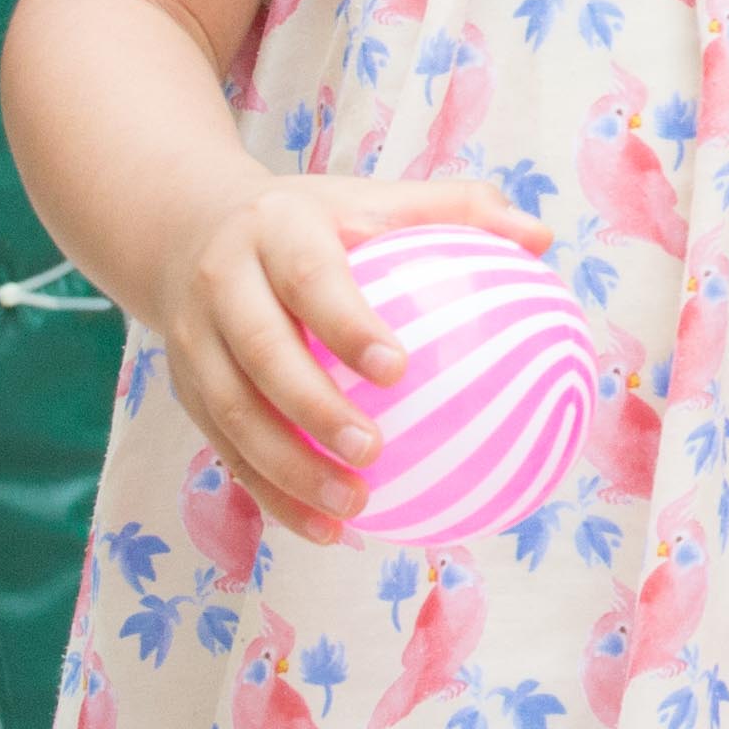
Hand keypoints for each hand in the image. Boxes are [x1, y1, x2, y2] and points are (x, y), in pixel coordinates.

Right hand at [149, 171, 549, 540]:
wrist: (187, 231)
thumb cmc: (317, 220)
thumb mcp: (375, 197)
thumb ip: (459, 210)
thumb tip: (542, 237)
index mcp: (275, 231)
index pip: (309, 279)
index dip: (347, 325)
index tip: (398, 370)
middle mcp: (222, 285)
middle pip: (261, 355)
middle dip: (312, 409)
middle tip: (374, 452)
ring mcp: (195, 342)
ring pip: (233, 415)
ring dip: (288, 470)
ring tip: (352, 509)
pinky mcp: (187, 390)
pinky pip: (227, 451)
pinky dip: (271, 495)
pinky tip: (326, 530)